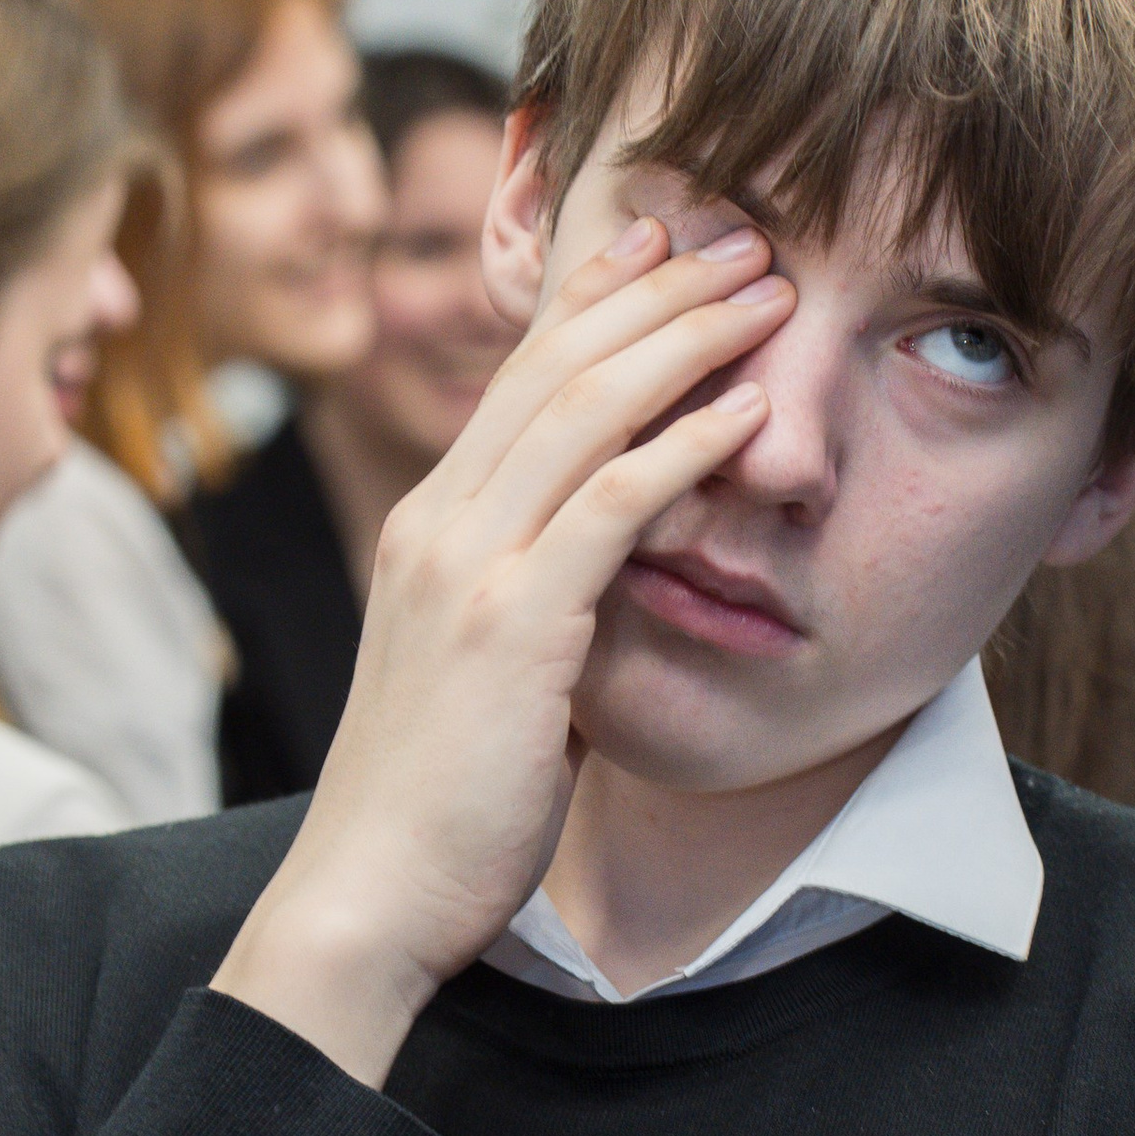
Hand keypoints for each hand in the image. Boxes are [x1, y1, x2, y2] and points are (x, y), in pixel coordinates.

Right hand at [213, 213, 789, 1084]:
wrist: (367, 895)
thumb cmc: (435, 810)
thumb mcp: (481, 679)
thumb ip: (532, 613)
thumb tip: (601, 590)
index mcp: (425, 528)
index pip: (516, 378)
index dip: (595, 299)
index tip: (665, 247)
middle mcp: (436, 524)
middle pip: (553, 365)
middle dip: (656, 288)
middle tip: (742, 239)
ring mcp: (466, 568)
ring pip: (584, 409)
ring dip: (686, 339)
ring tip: (767, 293)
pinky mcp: (509, 625)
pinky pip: (609, 505)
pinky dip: (683, 444)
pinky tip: (745, 409)